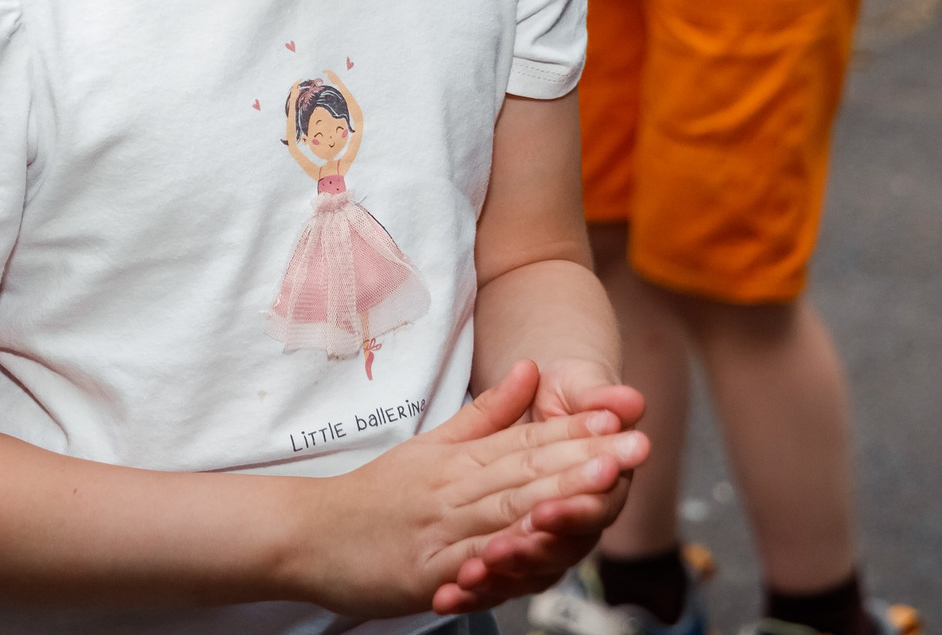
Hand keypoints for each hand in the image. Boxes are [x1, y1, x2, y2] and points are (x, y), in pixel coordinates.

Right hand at [294, 360, 648, 618]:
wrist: (306, 533)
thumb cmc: (372, 495)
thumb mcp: (430, 445)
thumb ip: (485, 414)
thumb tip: (531, 371)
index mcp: (459, 461)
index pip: (526, 441)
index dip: (576, 430)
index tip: (620, 417)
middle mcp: (455, 489)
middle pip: (529, 472)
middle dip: (587, 458)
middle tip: (635, 445)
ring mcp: (442, 528)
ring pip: (509, 510)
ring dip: (561, 496)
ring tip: (604, 483)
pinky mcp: (427, 570)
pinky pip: (474, 560)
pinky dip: (509, 551)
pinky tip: (542, 544)